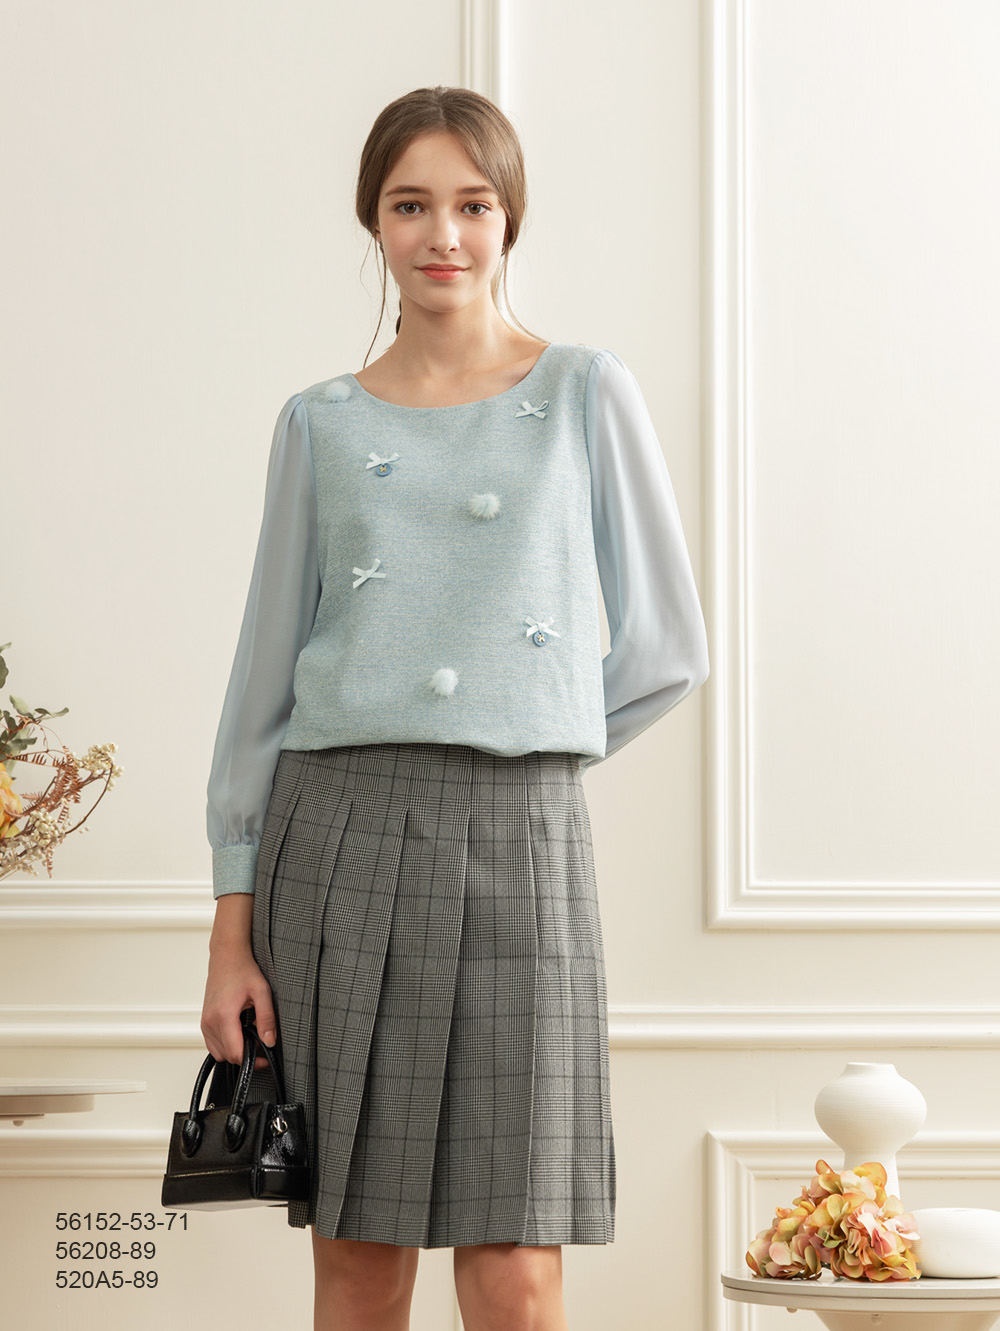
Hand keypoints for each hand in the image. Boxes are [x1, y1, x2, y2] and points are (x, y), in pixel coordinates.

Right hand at [201, 944, 277, 1071]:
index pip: (235, 1053)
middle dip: (245, 1055)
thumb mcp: (262, 992)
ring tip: (249, 1034)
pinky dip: (226, 1044)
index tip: (265, 1058)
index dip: (252, 1060)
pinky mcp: (204, 1021)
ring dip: (235, 1050)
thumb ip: (267, 1018)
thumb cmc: (242, 970)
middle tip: (261, 1042)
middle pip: (227, 1056)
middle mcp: (210, 1021)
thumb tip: (269, 1041)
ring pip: (218, 1053)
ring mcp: (204, 1022)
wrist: (227, 957)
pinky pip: (213, 1044)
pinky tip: (238, 1031)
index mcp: (224, 1015)